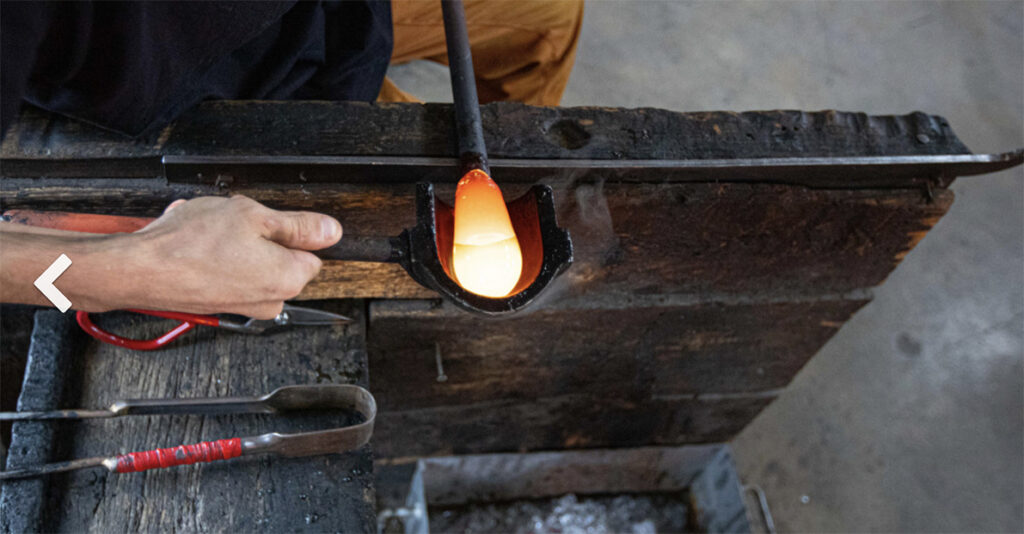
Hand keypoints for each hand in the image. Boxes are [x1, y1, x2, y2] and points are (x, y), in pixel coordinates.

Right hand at [0, 196, 341, 318]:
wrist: (139, 269)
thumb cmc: (191, 244)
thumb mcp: (254, 216)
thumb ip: (299, 225)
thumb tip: (331, 231)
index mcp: (289, 278)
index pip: (312, 252)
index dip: (289, 230)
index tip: (266, 221)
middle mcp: (271, 300)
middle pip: (281, 258)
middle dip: (260, 237)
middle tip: (233, 224)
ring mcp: (244, 307)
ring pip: (252, 263)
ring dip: (234, 244)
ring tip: (208, 231)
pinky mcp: (219, 305)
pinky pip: (228, 273)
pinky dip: (215, 258)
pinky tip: (195, 244)